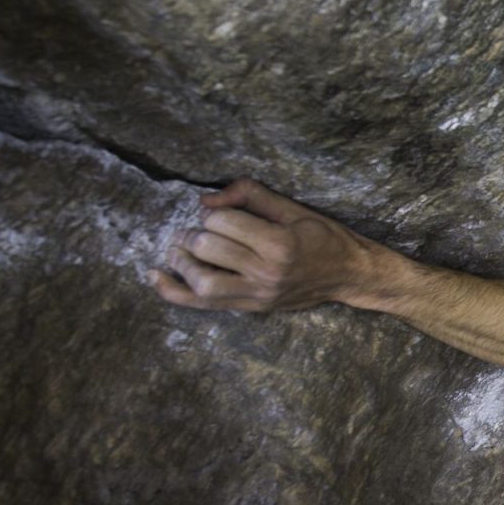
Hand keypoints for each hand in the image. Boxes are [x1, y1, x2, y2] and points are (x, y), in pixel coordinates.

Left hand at [151, 177, 381, 311]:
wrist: (348, 275)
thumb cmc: (324, 237)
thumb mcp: (294, 209)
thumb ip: (251, 196)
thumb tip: (206, 199)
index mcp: (279, 244)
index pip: (223, 223)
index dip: (214, 213)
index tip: (222, 213)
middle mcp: (267, 273)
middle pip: (208, 248)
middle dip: (195, 233)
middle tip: (199, 229)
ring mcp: (258, 295)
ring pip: (201, 281)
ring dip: (183, 260)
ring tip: (181, 248)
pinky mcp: (252, 308)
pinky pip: (204, 304)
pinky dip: (174, 292)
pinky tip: (155, 276)